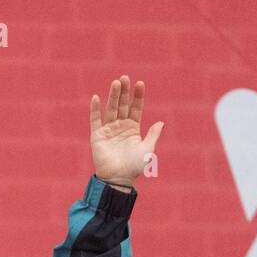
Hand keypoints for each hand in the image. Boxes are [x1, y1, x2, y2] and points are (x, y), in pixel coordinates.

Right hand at [89, 75, 164, 190]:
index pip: (135, 108)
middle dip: (124, 92)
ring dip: (113, 96)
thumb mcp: (147, 150)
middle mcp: (120, 126)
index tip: (140, 83)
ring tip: (116, 83)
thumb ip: (153, 135)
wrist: (118, 179)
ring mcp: (109, 130)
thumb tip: (161, 122)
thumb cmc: (134, 167)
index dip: (137, 96)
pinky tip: (96, 97)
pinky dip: (95, 109)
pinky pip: (95, 120)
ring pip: (111, 109)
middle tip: (125, 77)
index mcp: (133, 128)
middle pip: (122, 105)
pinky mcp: (97, 135)